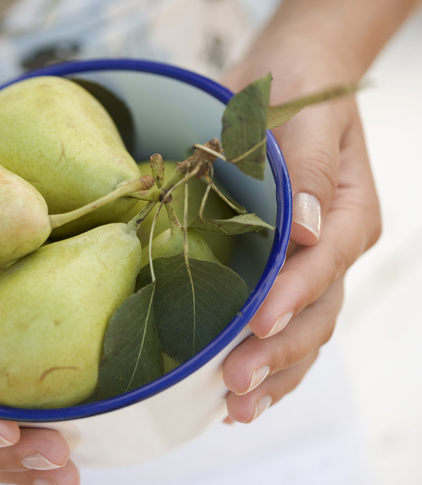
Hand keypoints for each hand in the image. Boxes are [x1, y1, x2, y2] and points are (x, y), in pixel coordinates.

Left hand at [218, 47, 381, 422]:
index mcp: (346, 214)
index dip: (291, 299)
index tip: (258, 323)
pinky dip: (263, 359)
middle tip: (235, 386)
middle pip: (314, 314)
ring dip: (272, 374)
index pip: (322, 266)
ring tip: (235, 408)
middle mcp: (330, 249)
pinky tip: (238, 392)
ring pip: (301, 332)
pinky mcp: (275, 270)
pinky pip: (277, 323)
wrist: (286, 80)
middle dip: (276, 354)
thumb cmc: (299, 90)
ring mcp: (305, 266)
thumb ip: (307, 169)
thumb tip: (304, 232)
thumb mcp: (307, 115)